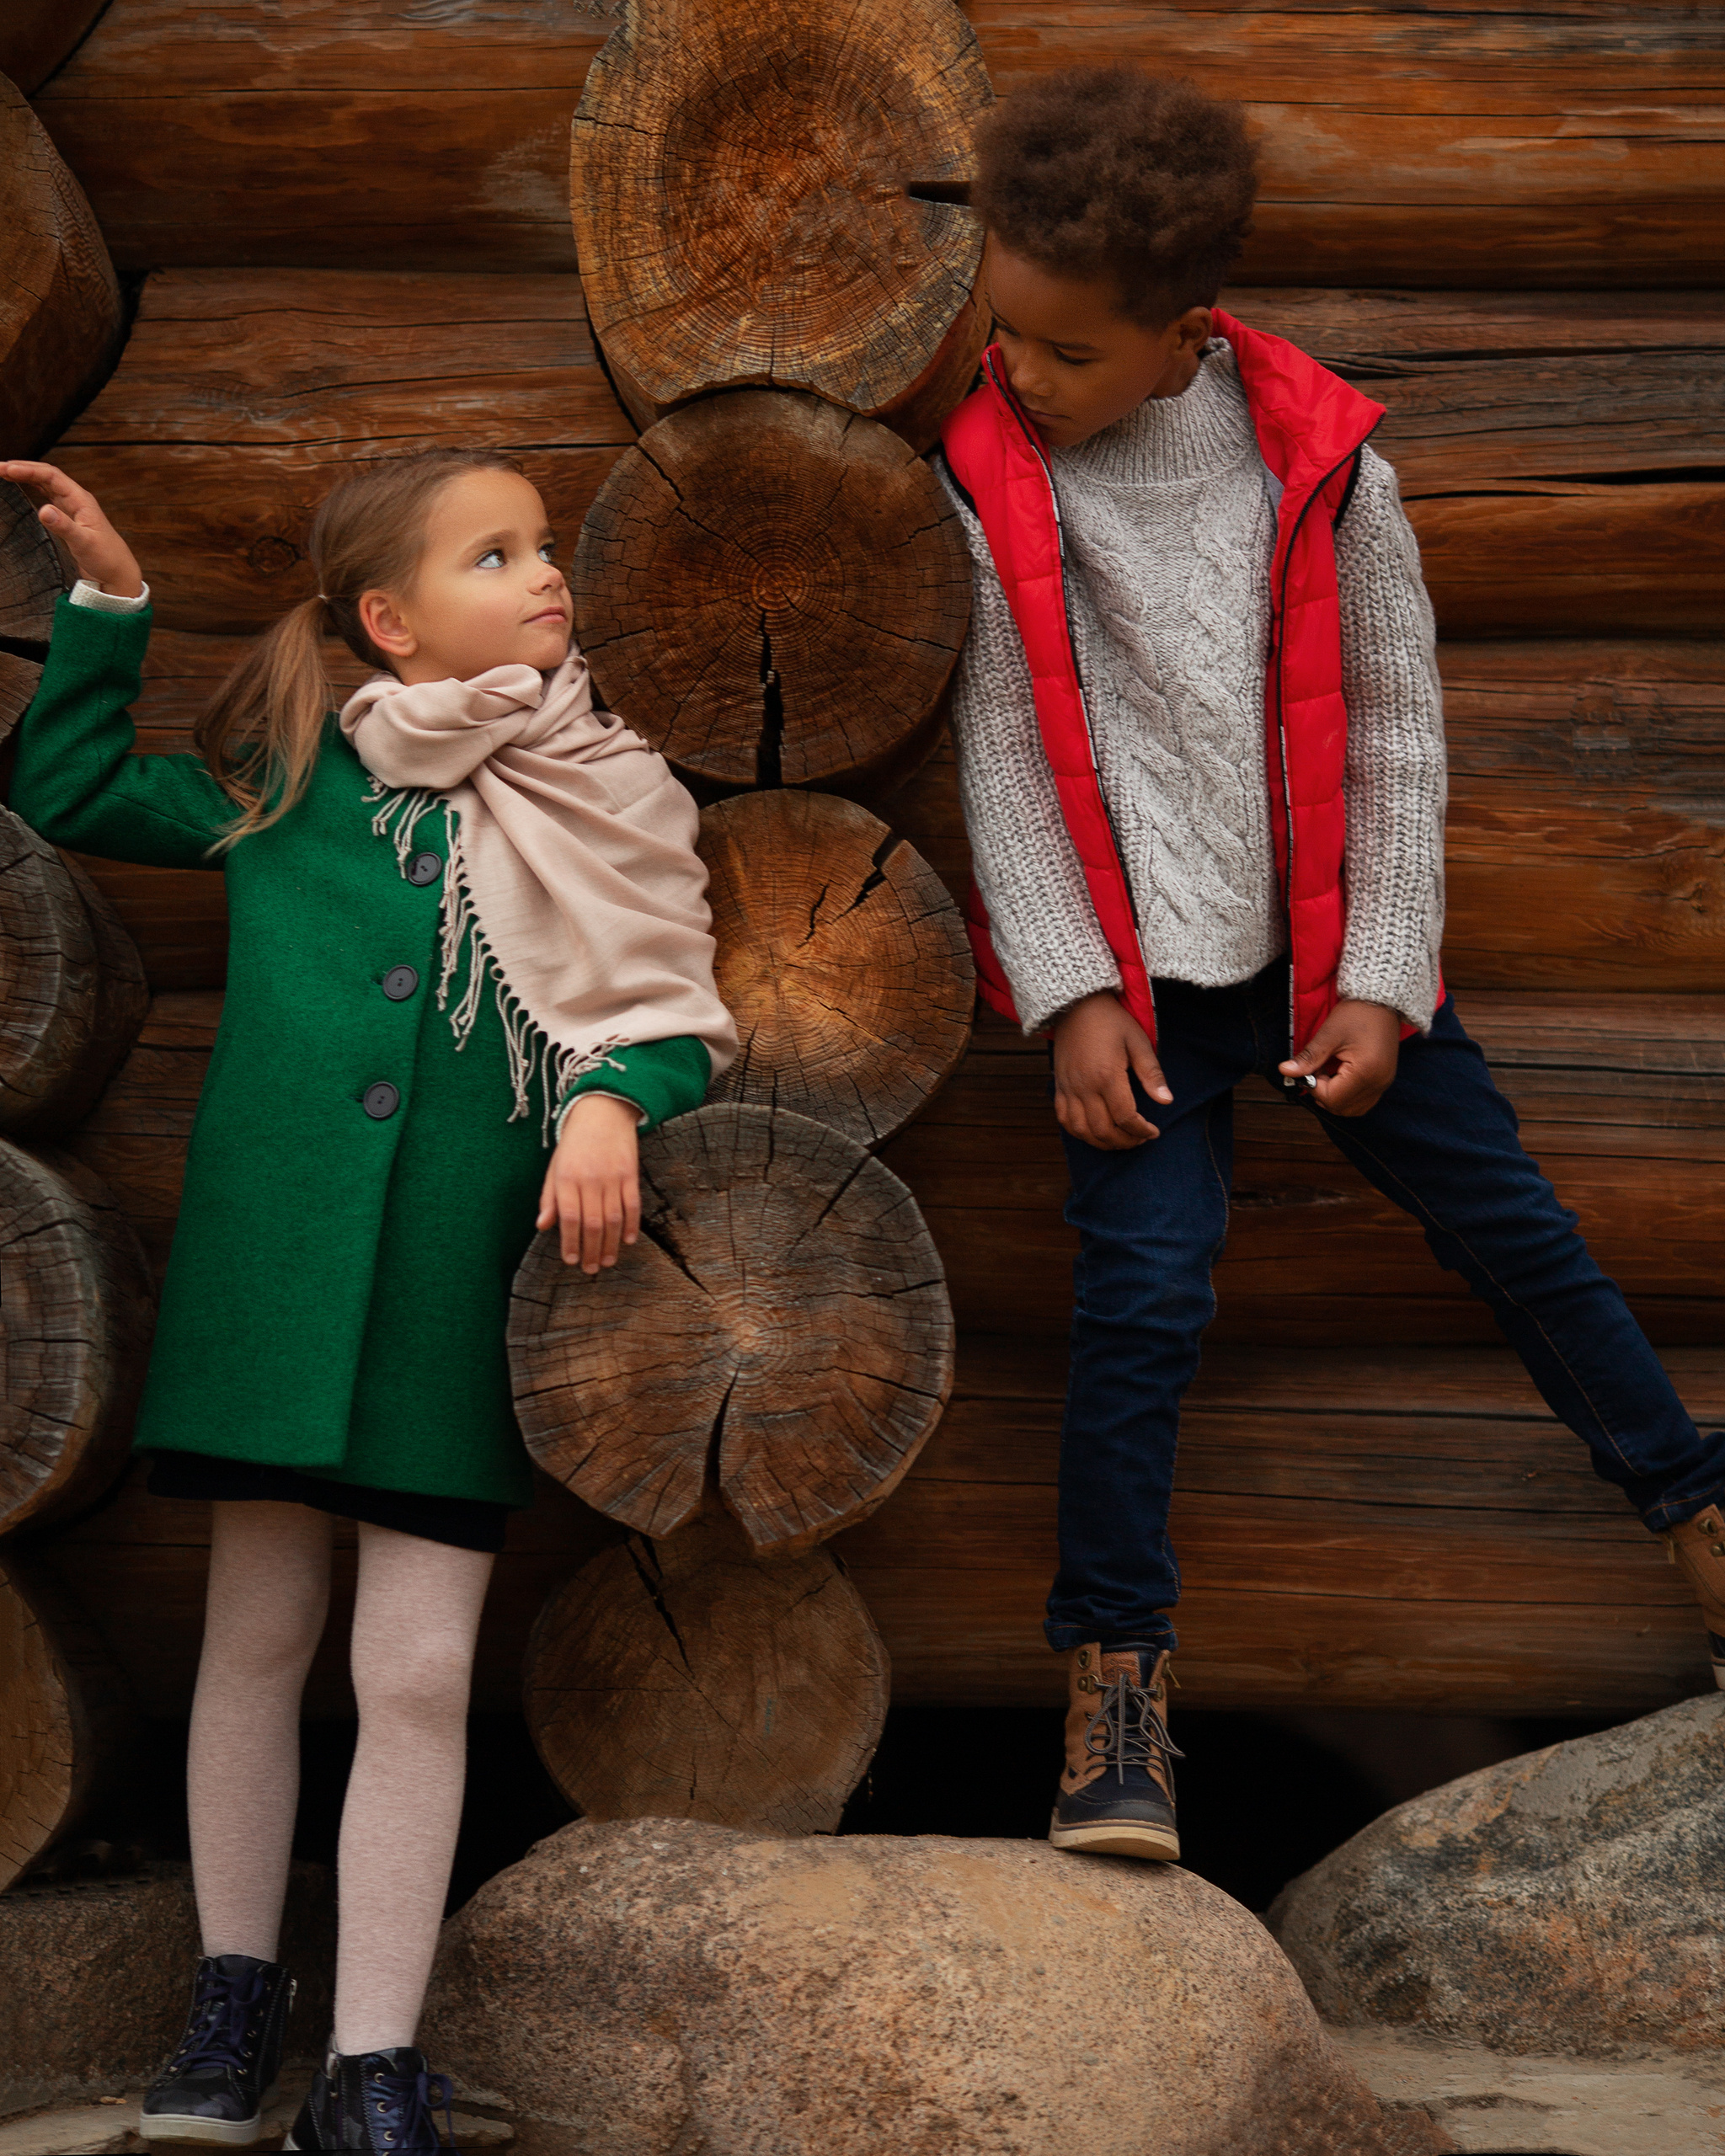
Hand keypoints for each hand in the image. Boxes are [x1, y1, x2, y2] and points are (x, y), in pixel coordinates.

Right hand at [0, 460, 143, 598]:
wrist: (118, 574)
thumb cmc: (107, 559)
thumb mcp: (84, 543)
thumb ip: (64, 526)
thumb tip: (43, 509)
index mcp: (81, 500)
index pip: (51, 476)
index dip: (29, 470)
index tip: (7, 469)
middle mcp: (76, 500)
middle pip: (46, 476)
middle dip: (23, 469)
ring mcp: (71, 509)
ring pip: (45, 485)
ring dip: (25, 476)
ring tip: (4, 472)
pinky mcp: (67, 519)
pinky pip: (47, 496)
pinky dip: (32, 489)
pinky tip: (21, 487)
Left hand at [536, 1094, 641, 1272]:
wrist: (602, 1112)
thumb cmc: (574, 1144)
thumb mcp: (555, 1167)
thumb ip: (549, 1198)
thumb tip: (542, 1226)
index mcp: (566, 1178)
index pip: (568, 1218)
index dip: (570, 1242)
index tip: (572, 1261)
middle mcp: (589, 1179)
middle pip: (592, 1223)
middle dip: (591, 1250)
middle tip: (591, 1269)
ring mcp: (612, 1177)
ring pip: (613, 1218)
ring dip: (611, 1244)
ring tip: (608, 1261)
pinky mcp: (630, 1174)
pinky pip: (632, 1205)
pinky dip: (631, 1225)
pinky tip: (627, 1240)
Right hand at [1051, 990, 1172, 1148]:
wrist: (1076, 1004)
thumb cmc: (1111, 1021)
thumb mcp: (1138, 1041)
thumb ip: (1151, 1074)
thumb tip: (1166, 1100)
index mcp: (1107, 1076)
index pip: (1125, 1117)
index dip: (1141, 1131)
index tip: (1153, 1132)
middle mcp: (1084, 1087)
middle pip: (1103, 1130)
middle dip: (1125, 1141)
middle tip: (1140, 1139)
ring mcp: (1069, 1088)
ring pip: (1081, 1130)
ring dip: (1102, 1142)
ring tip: (1120, 1139)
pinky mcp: (1059, 1086)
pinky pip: (1064, 1119)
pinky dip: (1079, 1132)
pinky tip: (1094, 1131)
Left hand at [1279, 998, 1400, 1116]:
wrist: (1383, 1000)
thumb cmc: (1357, 1013)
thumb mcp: (1329, 1034)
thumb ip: (1308, 1058)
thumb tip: (1285, 1071)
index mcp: (1366, 1072)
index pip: (1333, 1099)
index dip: (1314, 1088)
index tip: (1310, 1069)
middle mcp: (1378, 1083)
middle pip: (1343, 1108)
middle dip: (1324, 1095)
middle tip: (1317, 1071)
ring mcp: (1384, 1083)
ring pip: (1353, 1109)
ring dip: (1335, 1097)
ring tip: (1328, 1073)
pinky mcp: (1384, 1080)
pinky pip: (1363, 1100)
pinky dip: (1347, 1095)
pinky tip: (1340, 1075)